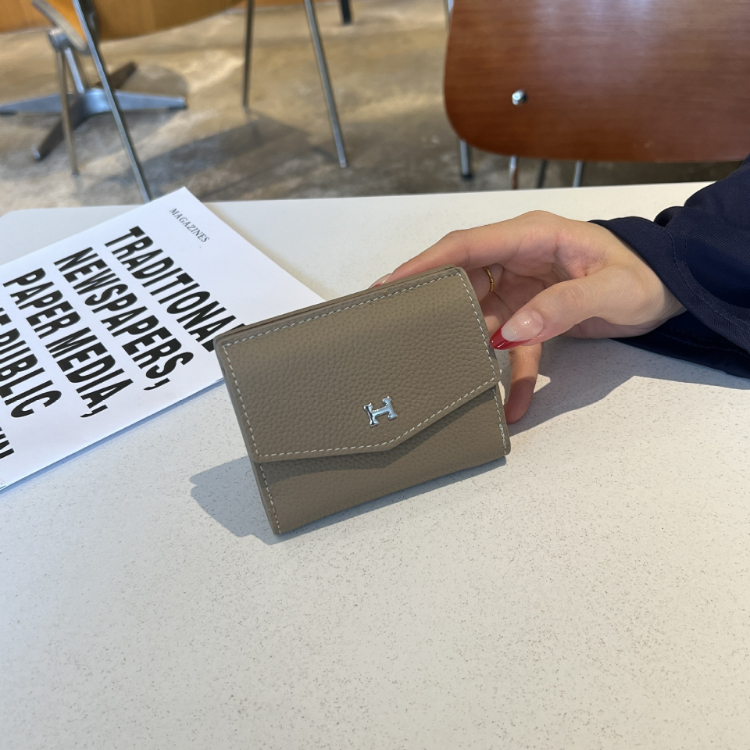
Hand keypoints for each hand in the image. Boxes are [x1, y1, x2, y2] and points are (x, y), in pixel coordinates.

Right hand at [373, 211, 683, 422]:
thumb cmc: (645, 277)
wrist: (670, 292)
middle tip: (399, 331)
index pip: (467, 245)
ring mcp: (524, 289)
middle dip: (434, 306)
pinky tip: (510, 405)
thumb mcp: (610, 290)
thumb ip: (562, 306)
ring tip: (446, 372)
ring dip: (470, 346)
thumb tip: (510, 331)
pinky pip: (513, 348)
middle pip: (463, 280)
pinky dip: (510, 375)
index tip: (390, 285)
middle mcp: (520, 259)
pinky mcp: (533, 317)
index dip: (425, 263)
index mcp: (533, 236)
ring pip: (481, 317)